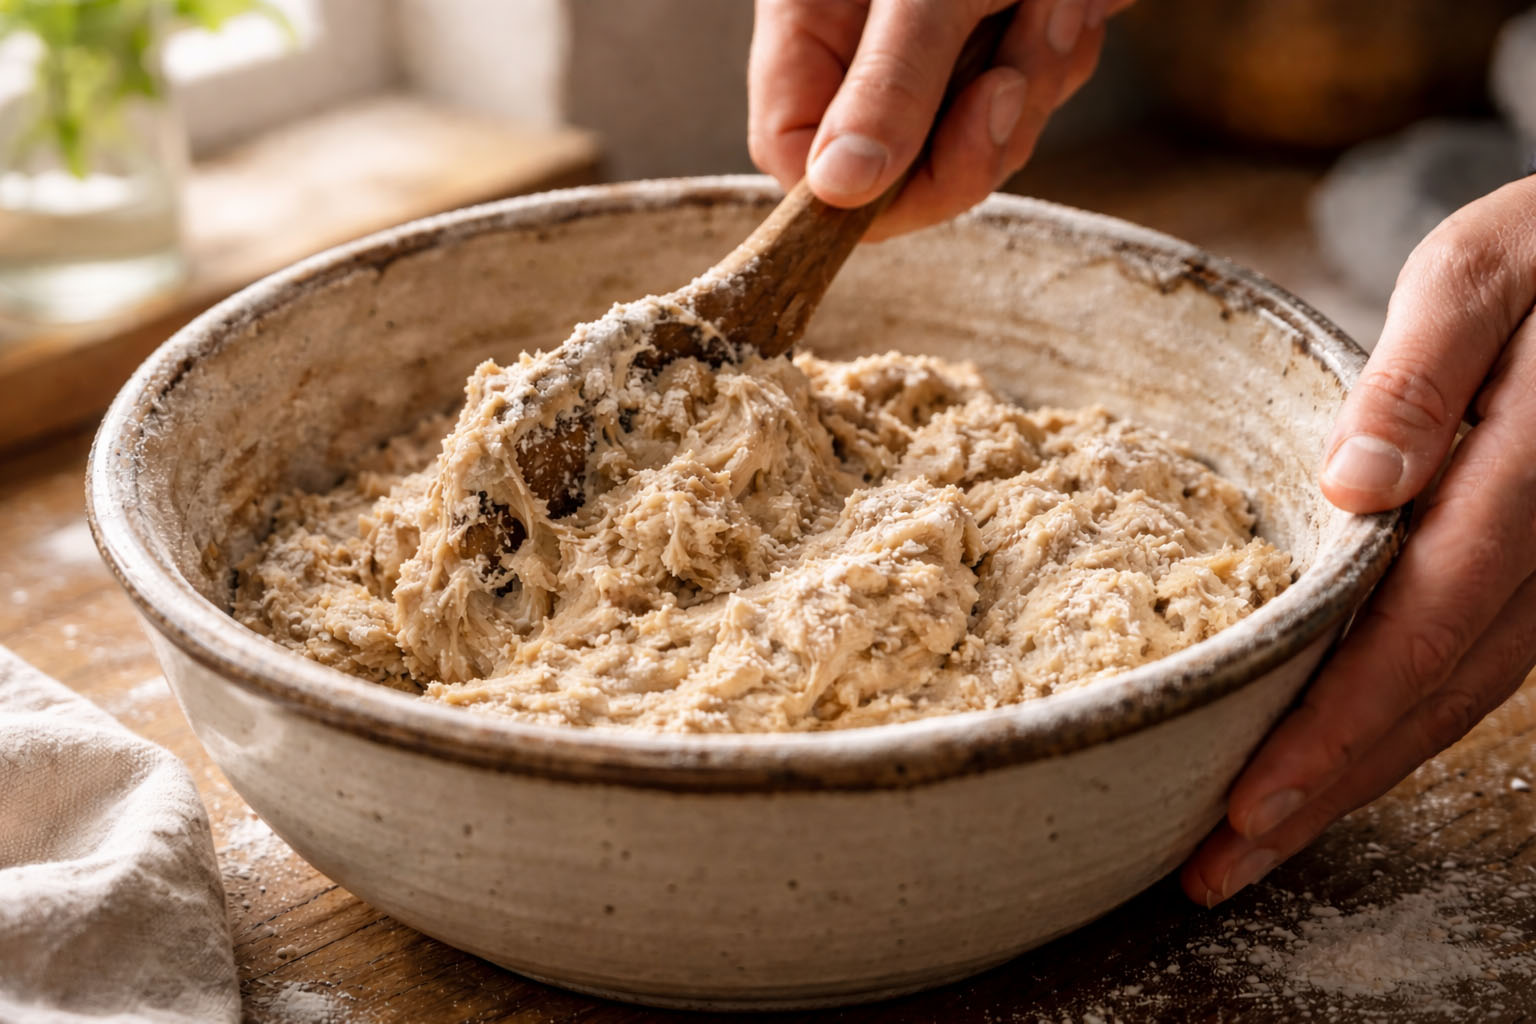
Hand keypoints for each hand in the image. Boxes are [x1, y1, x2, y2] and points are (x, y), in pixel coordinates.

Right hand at [748, 0, 1133, 239]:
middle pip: (898, 167)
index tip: (929, 172)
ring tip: (1053, 2)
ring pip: (973, 139)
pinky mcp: (997, 39)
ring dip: (1032, 85)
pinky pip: (1026, 98)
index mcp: (809, 27)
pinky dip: (1058, 57)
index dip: (858, 192)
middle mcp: (862, 48)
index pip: (796, 157)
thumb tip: (838, 190)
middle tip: (1017, 68)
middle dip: (975, 135)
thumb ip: (889, 83)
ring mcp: (934, 47)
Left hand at [1183, 175, 1535, 905]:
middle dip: (1323, 791)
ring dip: (1351, 781)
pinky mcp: (1532, 579)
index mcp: (1535, 474)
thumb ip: (1426, 371)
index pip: (1425, 623)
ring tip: (1247, 846)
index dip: (1338, 725)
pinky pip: (1463, 670)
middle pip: (1432, 697)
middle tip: (1216, 870)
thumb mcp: (1480, 272)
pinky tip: (1323, 761)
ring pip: (1452, 703)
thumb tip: (1358, 483)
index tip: (1247, 803)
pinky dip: (1390, 728)